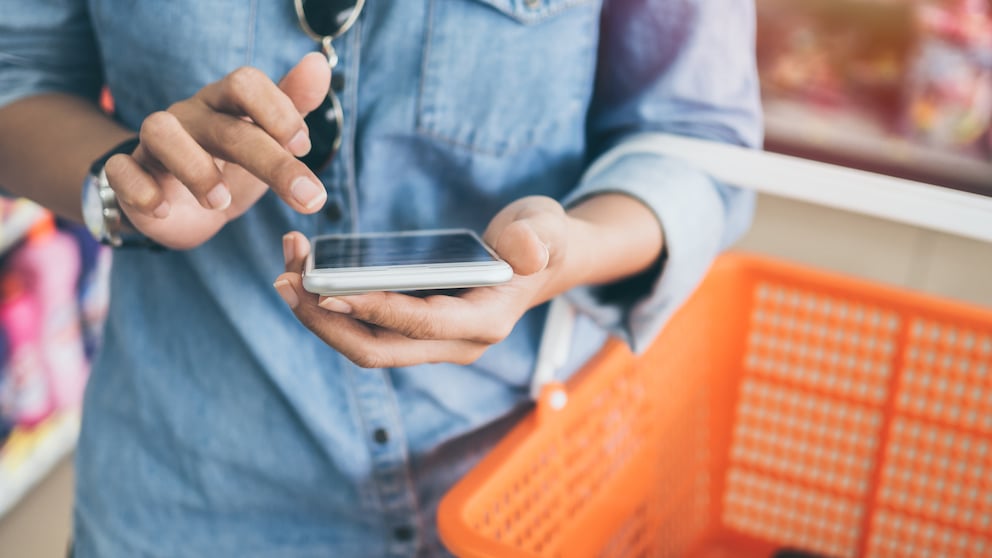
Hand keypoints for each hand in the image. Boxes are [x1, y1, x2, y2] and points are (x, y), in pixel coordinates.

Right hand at [103, 53, 330, 248]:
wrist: (183, 207)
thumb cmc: (230, 165)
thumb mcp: (268, 139)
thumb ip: (294, 104)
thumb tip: (319, 64)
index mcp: (225, 104)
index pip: (245, 82)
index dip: (277, 111)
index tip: (303, 147)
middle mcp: (190, 116)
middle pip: (226, 126)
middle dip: (272, 162)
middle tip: (308, 197)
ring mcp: (154, 143)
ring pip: (159, 132)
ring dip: (194, 168)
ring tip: (221, 203)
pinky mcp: (128, 174)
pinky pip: (120, 169)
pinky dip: (140, 189)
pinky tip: (164, 209)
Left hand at [273, 196, 570, 367]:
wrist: (543, 259)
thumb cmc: (544, 241)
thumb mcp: (548, 230)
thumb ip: (537, 239)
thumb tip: (525, 253)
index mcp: (485, 323)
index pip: (420, 325)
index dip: (372, 310)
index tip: (325, 289)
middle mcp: (455, 344)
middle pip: (377, 349)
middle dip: (325, 320)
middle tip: (286, 281)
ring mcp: (432, 342)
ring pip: (364, 343)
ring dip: (319, 313)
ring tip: (286, 272)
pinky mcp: (414, 329)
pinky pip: (365, 328)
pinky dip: (332, 304)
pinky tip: (307, 274)